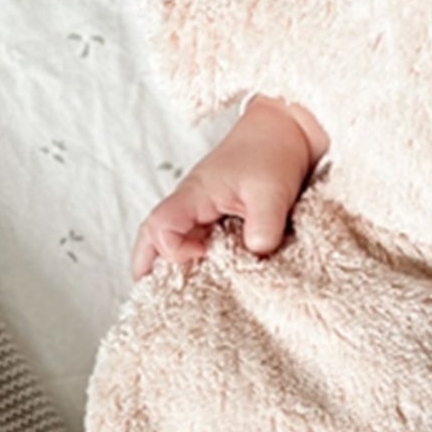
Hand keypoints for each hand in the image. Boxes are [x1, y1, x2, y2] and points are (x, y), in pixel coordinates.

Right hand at [131, 96, 328, 278]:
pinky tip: (204, 279)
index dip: (173, 251)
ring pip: (167, 240)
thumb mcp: (271, 192)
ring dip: (166, 265)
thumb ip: (264, 226)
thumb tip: (256, 255)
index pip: (160, 228)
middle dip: (147, 268)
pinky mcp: (214, 216)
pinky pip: (191, 240)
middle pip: (150, 237)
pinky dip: (190, 259)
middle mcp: (189, 204)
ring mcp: (199, 211)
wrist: (284, 130)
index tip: (203, 258)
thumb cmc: (271, 153)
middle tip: (153, 300)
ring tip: (173, 297)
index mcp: (193, 195)